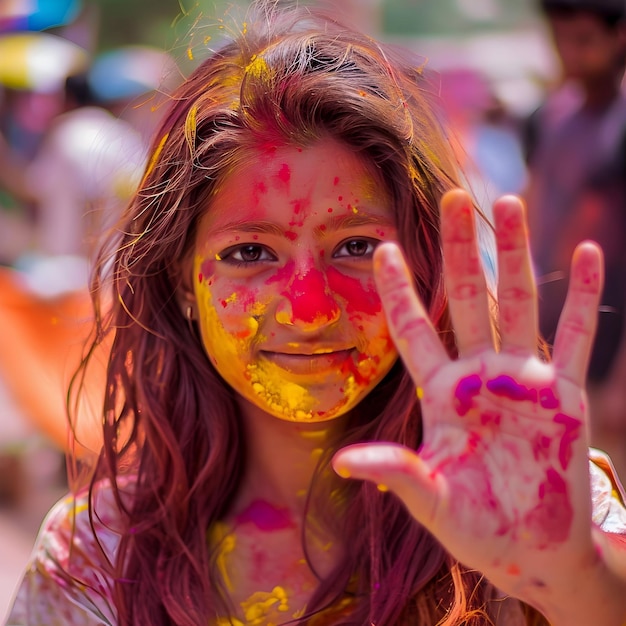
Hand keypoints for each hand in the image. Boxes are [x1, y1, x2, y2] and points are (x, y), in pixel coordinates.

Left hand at [332, 189, 623, 623]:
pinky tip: (586, 254)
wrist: (531, 550)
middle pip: (467, 297)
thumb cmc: (475, 528)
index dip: (397, 289)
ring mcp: (524, 380)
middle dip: (460, 249)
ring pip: (518, 303)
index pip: (412, 328)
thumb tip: (344, 465)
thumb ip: (396, 474)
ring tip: (509, 202)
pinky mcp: (565, 397)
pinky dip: (583, 298)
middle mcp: (479, 374)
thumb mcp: (430, 500)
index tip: (380, 246)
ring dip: (516, 253)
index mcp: (440, 393)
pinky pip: (576, 338)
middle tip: (454, 197)